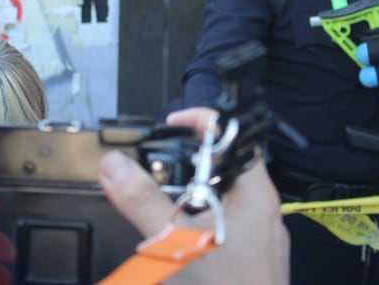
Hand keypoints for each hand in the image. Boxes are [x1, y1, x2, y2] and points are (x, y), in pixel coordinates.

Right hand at [98, 108, 288, 284]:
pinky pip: (225, 227)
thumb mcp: (177, 243)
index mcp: (255, 194)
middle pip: (225, 168)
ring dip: (193, 202)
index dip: (204, 122)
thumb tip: (115, 166)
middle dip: (189, 168)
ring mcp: (260, 237)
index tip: (175, 124)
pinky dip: (200, 227)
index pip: (234, 136)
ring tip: (167, 215)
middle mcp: (263, 211)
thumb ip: (144, 203)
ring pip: (223, 201)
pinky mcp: (253, 257)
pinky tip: (183, 245)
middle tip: (159, 170)